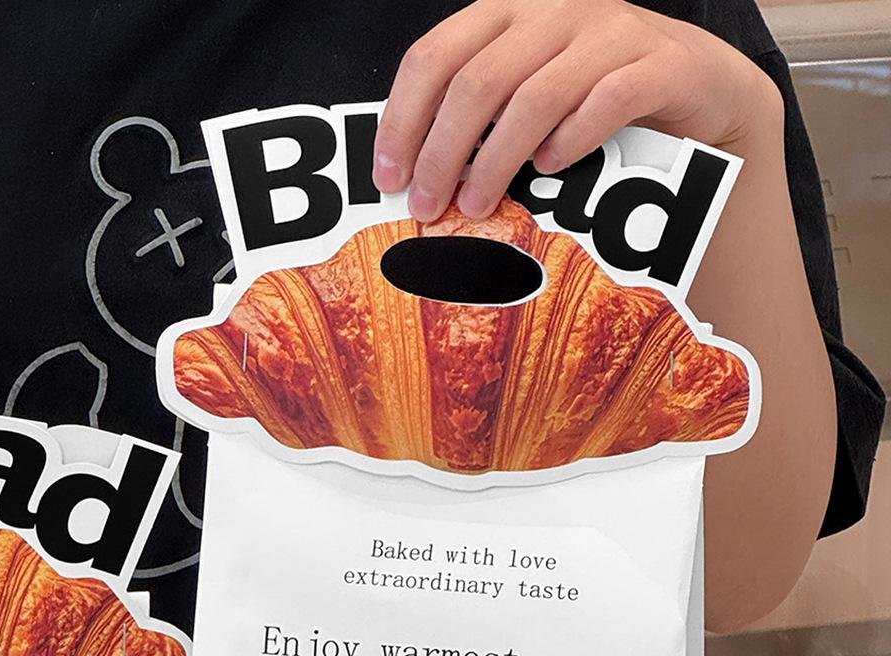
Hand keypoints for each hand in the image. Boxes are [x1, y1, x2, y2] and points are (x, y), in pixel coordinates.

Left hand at [373, 0, 780, 220]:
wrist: (696, 88)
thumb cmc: (591, 100)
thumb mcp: (523, 97)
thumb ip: (475, 117)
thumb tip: (411, 179)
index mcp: (507, 12)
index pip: (433, 56)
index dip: (402, 120)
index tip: (388, 178)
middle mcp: (555, 10)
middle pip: (478, 82)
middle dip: (443, 153)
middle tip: (428, 207)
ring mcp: (610, 30)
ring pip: (536, 96)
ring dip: (497, 160)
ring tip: (479, 205)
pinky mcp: (659, 62)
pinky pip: (607, 99)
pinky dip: (573, 139)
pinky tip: (551, 169)